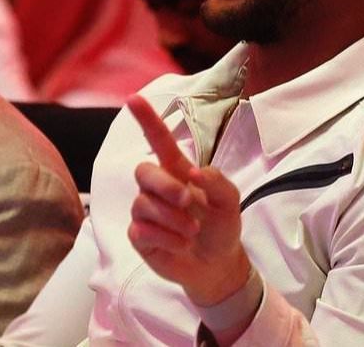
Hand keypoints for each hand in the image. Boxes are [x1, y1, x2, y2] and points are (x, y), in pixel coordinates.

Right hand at [124, 95, 251, 306]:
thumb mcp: (229, 201)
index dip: (147, 119)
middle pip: (143, 171)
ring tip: (191, 232)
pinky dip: (166, 239)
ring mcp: (145, 212)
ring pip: (143, 204)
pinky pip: (141, 231)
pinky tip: (179, 244)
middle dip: (165, 186)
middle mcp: (157, 188)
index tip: (134, 99)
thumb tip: (192, 173)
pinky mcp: (140, 235)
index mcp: (178, 171)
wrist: (217, 264)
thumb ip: (216, 181)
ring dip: (172, 219)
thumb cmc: (221, 226)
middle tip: (188, 203)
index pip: (159, 141)